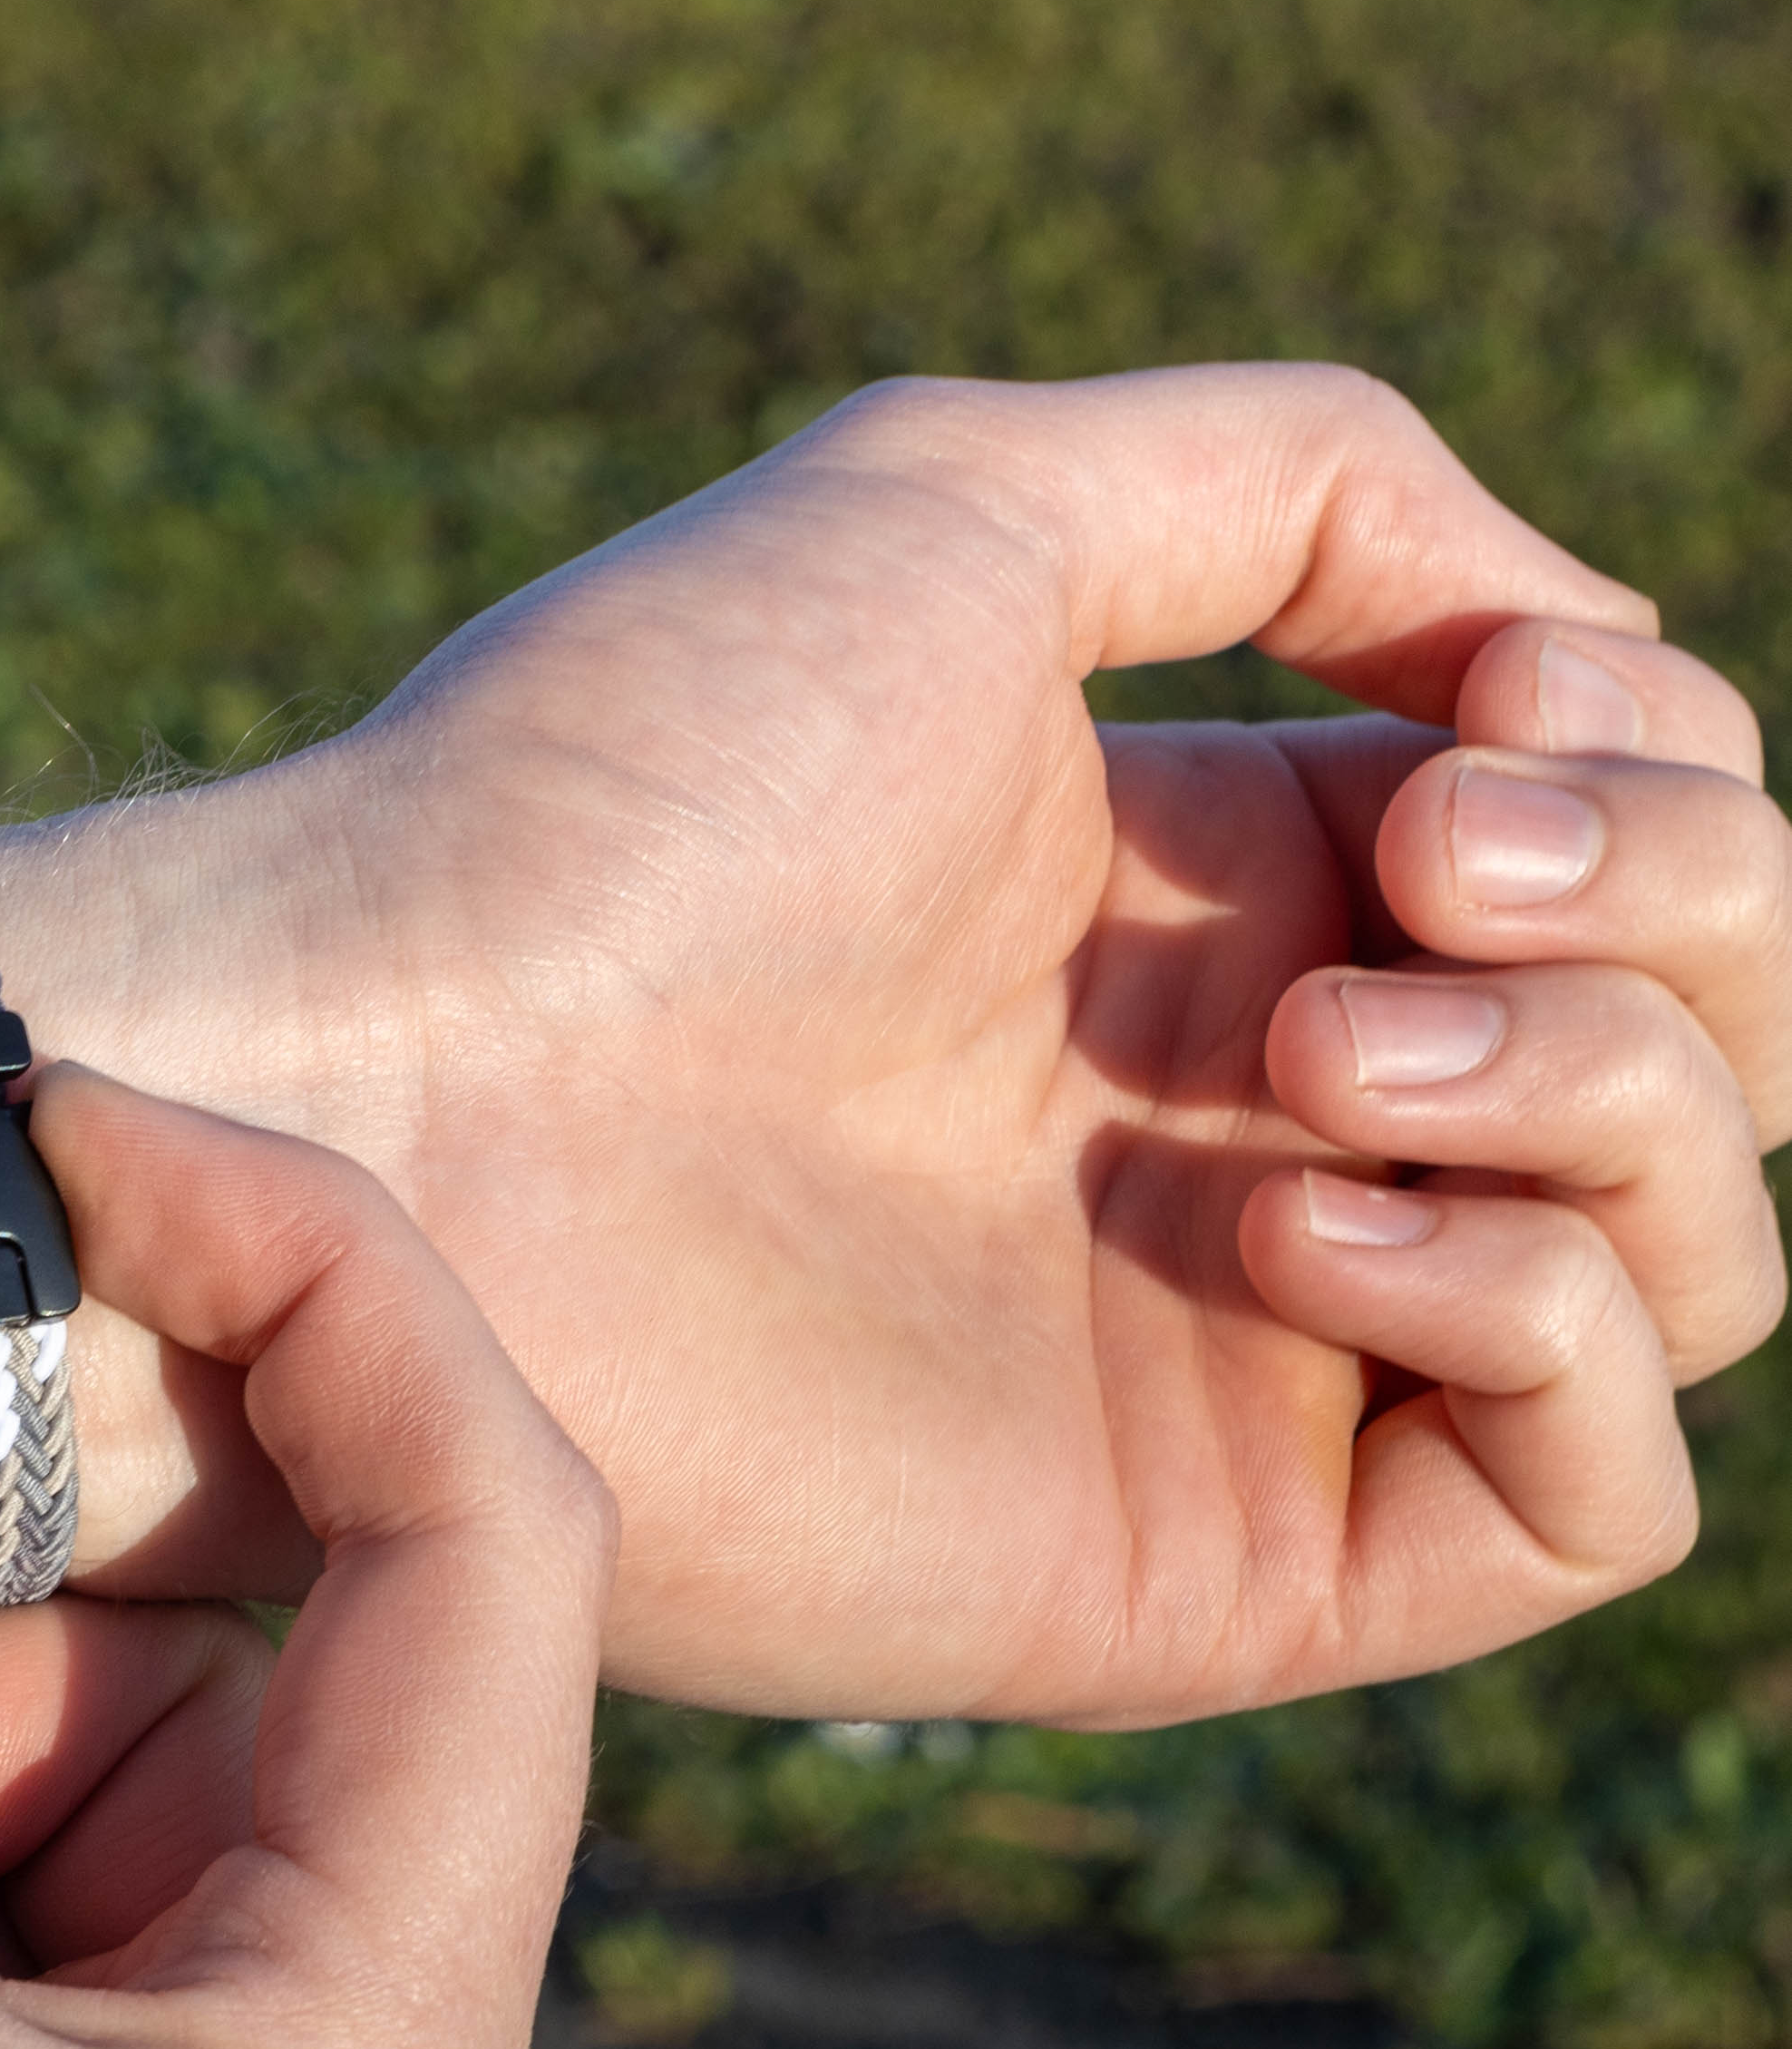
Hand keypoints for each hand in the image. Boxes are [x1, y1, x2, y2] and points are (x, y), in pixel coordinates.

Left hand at [0, 365, 1786, 1717]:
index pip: (1636, 858)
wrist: (390, 1086)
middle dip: (1689, 914)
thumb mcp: (964, 507)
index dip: (1654, 767)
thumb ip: (1306, 483)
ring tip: (1330, 1056)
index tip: (1481, 722)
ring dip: (1623, 1103)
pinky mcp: (1208, 1565)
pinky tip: (1307, 1224)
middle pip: (1717, 1053)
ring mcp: (1251, 1361)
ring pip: (1697, 1271)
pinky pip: (1585, 1512)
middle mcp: (1271, 1126)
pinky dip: (1554, 1331)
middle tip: (1429, 867)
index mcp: (1230, 899)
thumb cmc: (613, 792)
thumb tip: (1579, 632)